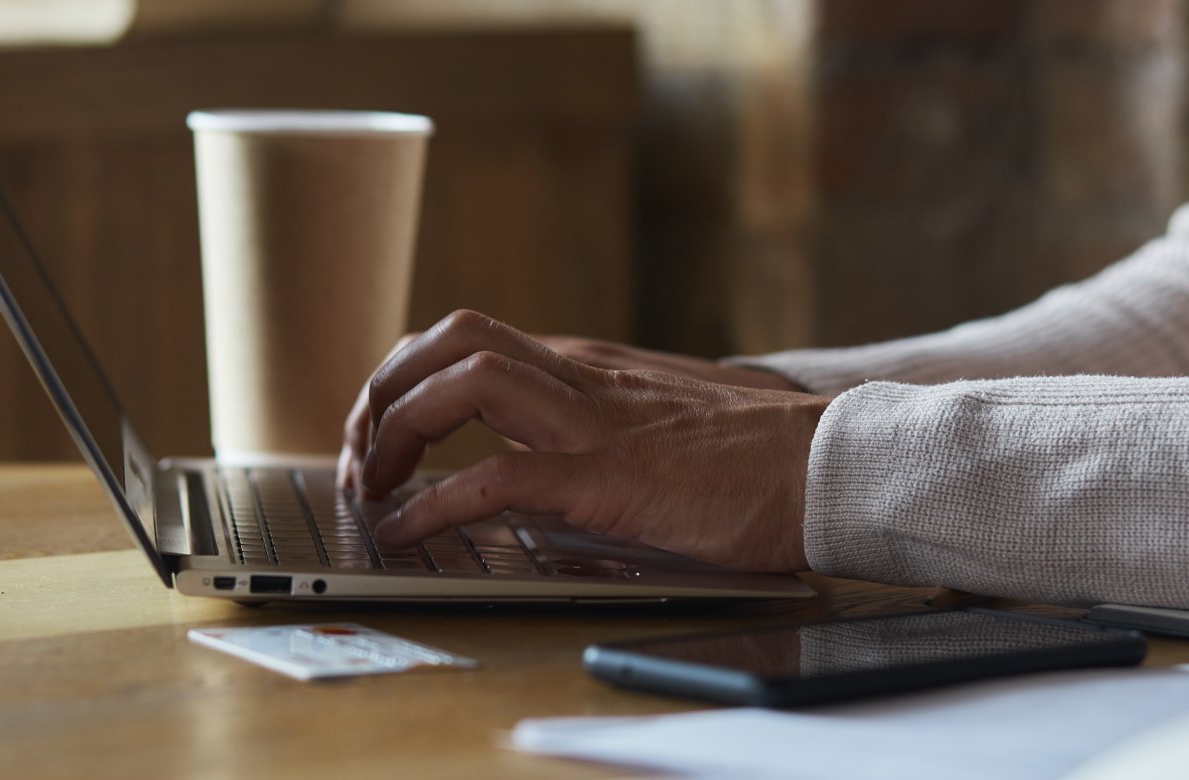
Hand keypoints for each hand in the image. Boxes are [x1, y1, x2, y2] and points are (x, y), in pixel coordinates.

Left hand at [339, 327, 803, 488]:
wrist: (829, 463)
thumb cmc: (755, 458)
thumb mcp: (657, 422)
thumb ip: (596, 426)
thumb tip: (529, 469)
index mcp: (588, 367)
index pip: (468, 340)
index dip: (404, 378)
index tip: (378, 432)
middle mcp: (580, 377)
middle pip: (448, 340)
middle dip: (382, 391)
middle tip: (359, 455)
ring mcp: (594, 422)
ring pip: (463, 381)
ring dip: (396, 429)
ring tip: (373, 485)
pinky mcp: (609, 477)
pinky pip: (499, 477)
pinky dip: (438, 503)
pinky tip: (411, 530)